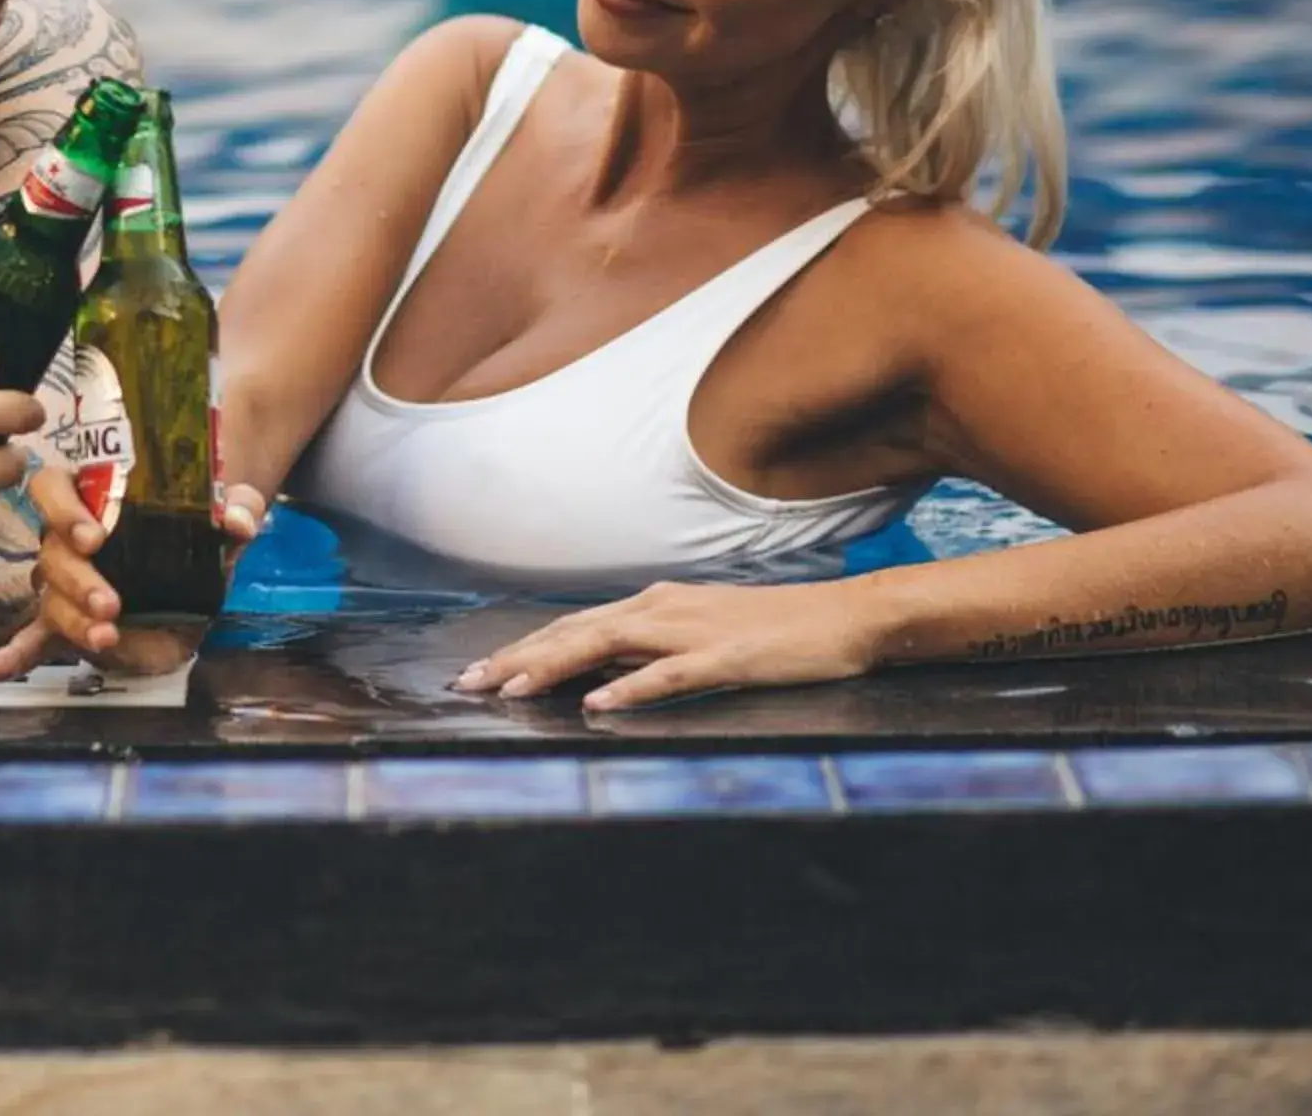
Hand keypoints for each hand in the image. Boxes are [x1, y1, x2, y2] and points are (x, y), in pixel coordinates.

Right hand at [0, 461, 266, 680]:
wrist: (204, 561)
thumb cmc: (202, 520)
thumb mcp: (226, 510)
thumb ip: (235, 510)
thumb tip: (236, 522)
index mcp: (93, 495)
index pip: (54, 488)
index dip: (65, 510)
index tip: (93, 536)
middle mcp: (68, 538)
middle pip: (52, 554)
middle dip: (79, 581)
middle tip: (112, 603)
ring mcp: (65, 583)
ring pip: (51, 599)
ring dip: (74, 620)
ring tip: (108, 636)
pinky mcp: (71, 623)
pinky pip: (33, 638)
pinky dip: (12, 655)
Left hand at [451, 579, 884, 712]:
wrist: (845, 619)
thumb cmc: (775, 631)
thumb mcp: (699, 635)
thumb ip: (649, 649)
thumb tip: (597, 674)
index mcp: (652, 606)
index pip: (570, 627)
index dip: (520, 649)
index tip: (477, 674)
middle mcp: (661, 609)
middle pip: (572, 631)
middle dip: (515, 658)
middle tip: (466, 685)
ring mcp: (692, 630)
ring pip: (605, 644)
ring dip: (553, 667)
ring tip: (511, 691)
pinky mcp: (726, 657)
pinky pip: (668, 674)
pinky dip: (629, 688)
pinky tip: (599, 705)